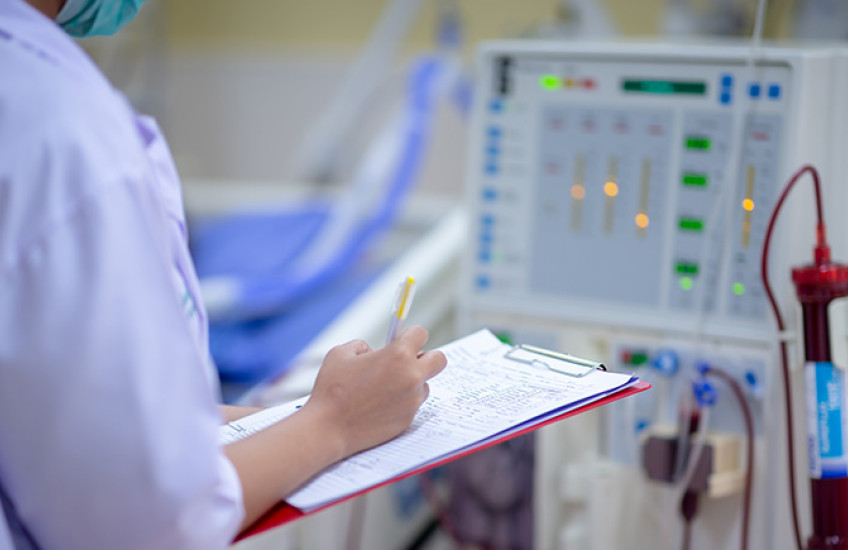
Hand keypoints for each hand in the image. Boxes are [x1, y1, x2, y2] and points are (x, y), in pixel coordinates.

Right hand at [301, 325, 446, 459]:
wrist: (328, 428)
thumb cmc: (331, 389)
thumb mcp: (341, 354)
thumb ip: (362, 346)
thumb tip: (373, 351)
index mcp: (397, 355)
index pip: (420, 334)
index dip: (410, 335)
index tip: (402, 340)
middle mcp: (411, 377)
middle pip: (439, 360)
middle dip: (426, 357)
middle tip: (407, 361)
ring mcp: (412, 400)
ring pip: (425, 385)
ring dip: (412, 382)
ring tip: (385, 387)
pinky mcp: (408, 419)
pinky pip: (412, 404)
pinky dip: (402, 402)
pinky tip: (380, 404)